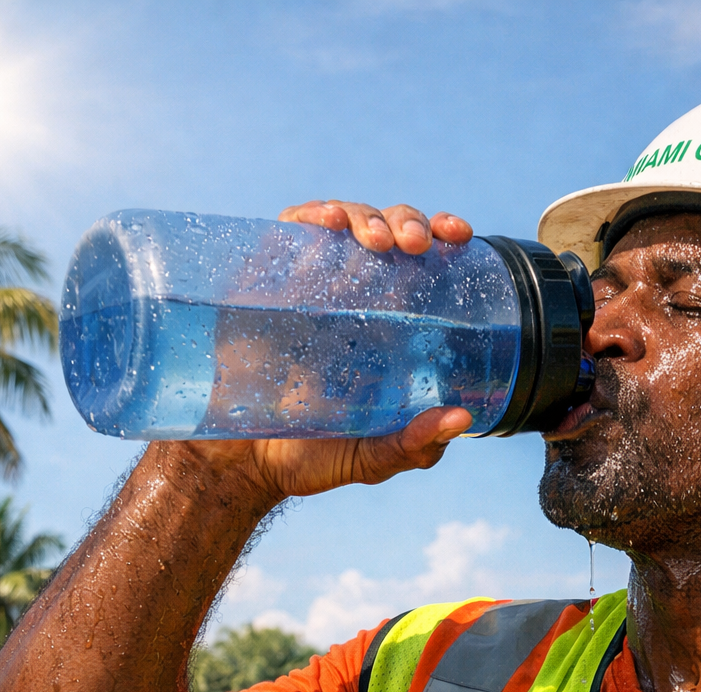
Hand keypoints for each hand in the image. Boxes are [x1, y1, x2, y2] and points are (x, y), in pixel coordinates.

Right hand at [181, 201, 478, 502]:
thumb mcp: (372, 458)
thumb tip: (462, 420)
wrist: (239, 466)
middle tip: (414, 243)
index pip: (422, 263)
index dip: (443, 235)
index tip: (460, 235)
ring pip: (342, 222)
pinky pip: (286, 233)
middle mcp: (350, 294)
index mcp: (389, 324)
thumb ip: (415, 445)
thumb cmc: (310, 458)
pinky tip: (326, 221)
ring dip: (364, 216)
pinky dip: (308, 217)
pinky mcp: (262, 283)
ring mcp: (305, 284)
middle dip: (408, 221)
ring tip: (376, 239)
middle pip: (387, 230)